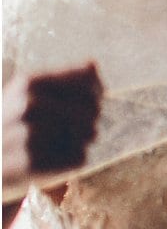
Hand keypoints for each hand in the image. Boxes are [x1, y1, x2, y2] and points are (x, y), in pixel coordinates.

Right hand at [2, 64, 103, 191]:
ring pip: (91, 133)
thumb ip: (63, 77)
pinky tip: (49, 157)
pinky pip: (80, 156)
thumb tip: (93, 65)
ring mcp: (32, 134)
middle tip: (64, 125)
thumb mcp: (26, 91)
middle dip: (88, 118)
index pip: (89, 80)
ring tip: (54, 141)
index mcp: (30, 82)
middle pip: (94, 108)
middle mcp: (31, 105)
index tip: (86, 99)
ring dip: (81, 140)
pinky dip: (71, 158)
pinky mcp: (36, 162)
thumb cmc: (9, 121)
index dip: (95, 92)